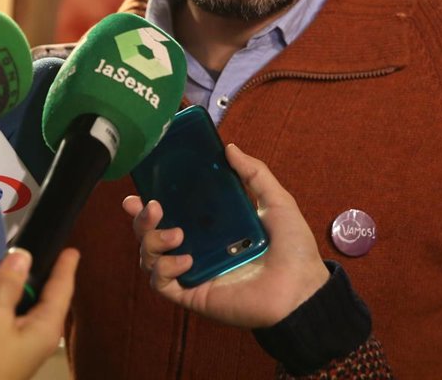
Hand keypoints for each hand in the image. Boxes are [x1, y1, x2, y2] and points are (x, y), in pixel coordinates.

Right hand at [0, 247, 78, 379]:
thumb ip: (8, 283)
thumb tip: (23, 256)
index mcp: (44, 328)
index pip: (61, 291)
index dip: (65, 268)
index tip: (72, 250)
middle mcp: (32, 335)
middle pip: (40, 297)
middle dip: (36, 273)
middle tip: (31, 242)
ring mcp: (10, 343)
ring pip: (16, 305)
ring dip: (9, 284)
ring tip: (4, 255)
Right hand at [122, 143, 328, 328]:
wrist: (302, 289)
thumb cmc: (293, 249)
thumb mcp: (276, 202)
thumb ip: (254, 173)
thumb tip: (230, 147)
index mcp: (210, 227)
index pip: (170, 213)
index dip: (148, 205)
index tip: (139, 192)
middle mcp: (196, 248)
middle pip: (150, 234)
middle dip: (141, 220)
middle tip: (152, 207)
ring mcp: (192, 272)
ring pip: (149, 258)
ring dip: (153, 242)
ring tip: (177, 234)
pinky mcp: (193, 294)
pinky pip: (161, 283)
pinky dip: (165, 269)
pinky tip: (186, 260)